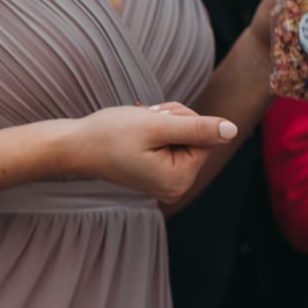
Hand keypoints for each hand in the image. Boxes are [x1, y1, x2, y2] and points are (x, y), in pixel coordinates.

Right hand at [59, 103, 238, 205]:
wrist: (75, 146)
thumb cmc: (110, 134)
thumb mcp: (157, 125)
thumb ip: (197, 128)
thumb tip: (232, 130)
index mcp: (179, 179)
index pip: (207, 136)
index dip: (184, 119)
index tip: (156, 120)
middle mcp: (176, 188)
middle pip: (198, 139)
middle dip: (175, 122)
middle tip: (145, 121)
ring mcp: (167, 184)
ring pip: (185, 139)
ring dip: (165, 124)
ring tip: (139, 128)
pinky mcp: (158, 176)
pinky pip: (173, 146)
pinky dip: (158, 133)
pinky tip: (138, 135)